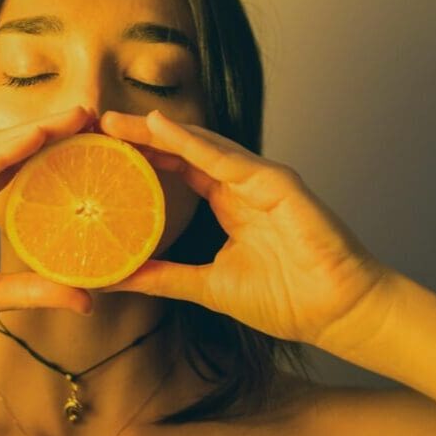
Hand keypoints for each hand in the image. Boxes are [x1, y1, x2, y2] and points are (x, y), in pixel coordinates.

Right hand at [0, 106, 95, 366]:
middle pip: (6, 152)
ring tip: (71, 118)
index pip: (16, 168)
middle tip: (93, 112)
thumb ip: (32, 290)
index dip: (54, 151)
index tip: (96, 138)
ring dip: (29, 134)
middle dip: (50, 131)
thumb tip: (87, 300)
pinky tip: (25, 142)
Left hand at [97, 109, 390, 345]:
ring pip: (202, 145)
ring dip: (159, 132)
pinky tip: (161, 128)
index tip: (102, 150)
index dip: (143, 156)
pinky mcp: (278, 183)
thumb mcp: (207, 287)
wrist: (337, 313)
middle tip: (99, 123)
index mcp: (229, 202)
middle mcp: (242, 184)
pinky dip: (193, 143)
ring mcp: (260, 179)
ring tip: (119, 122)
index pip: (178, 168)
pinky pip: (228, 160)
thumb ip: (164, 277)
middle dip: (142, 136)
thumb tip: (117, 277)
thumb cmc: (286, 300)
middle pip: (184, 149)